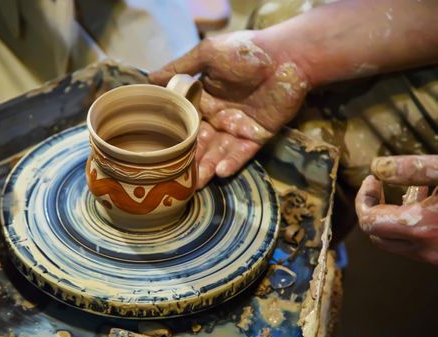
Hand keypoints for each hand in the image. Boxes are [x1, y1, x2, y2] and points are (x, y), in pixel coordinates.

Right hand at [149, 30, 309, 187]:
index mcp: (204, 100)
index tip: (160, 154)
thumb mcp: (208, 54)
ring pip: (219, 152)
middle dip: (190, 161)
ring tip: (196, 183)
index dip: (174, 138)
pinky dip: (232, 162)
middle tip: (176, 179)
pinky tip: (221, 172)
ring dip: (208, 167)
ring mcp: (238, 127)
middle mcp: (218, 116)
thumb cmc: (245, 51)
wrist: (287, 55)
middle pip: (200, 143)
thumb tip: (150, 78)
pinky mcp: (257, 135)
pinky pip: (243, 153)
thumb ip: (180, 67)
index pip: (185, 123)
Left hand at [356, 155, 437, 264]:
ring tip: (413, 188)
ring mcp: (436, 258)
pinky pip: (418, 244)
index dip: (364, 198)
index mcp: (420, 227)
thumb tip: (378, 166)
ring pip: (398, 242)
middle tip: (381, 185)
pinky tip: (430, 202)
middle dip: (374, 209)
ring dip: (395, 216)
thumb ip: (414, 168)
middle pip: (377, 236)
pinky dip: (414, 224)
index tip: (372, 180)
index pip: (368, 221)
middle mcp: (426, 250)